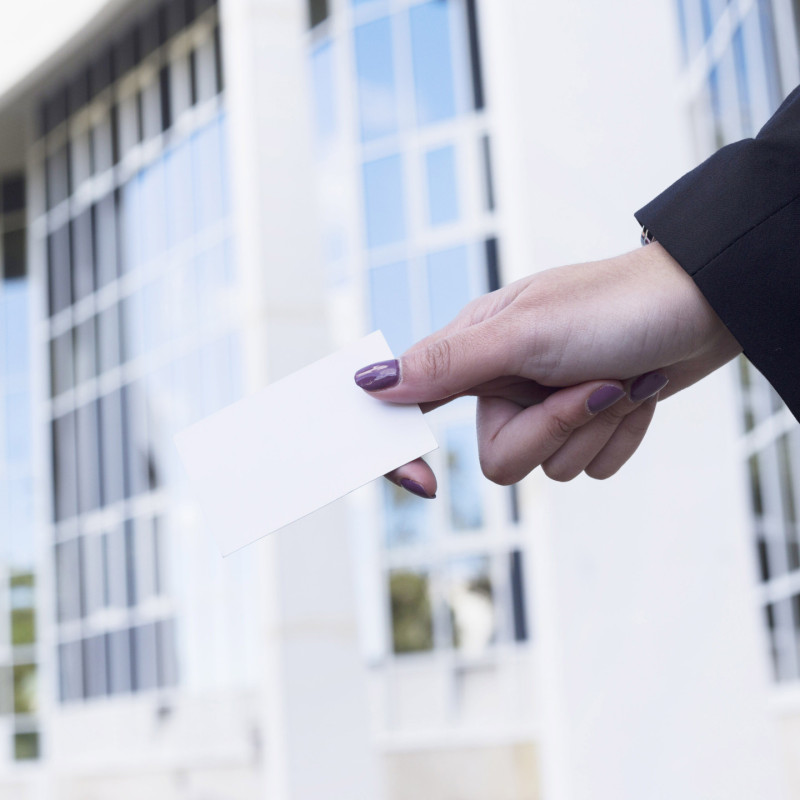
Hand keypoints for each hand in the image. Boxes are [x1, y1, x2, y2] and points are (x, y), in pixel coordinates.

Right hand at [354, 243, 741, 494]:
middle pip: (499, 458)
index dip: (406, 448)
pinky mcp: (590, 426)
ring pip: (552, 468)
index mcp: (478, 351)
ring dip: (598, 427)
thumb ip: (448, 363)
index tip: (420, 481)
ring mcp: (549, 407)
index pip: (415, 403)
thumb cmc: (616, 306)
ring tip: (621, 379)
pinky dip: (622, 435)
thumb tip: (371, 383)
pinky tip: (637, 393)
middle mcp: (507, 382)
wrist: (706, 306)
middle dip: (553, 430)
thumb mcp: (526, 332)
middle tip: (591, 387)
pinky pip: (592, 467)